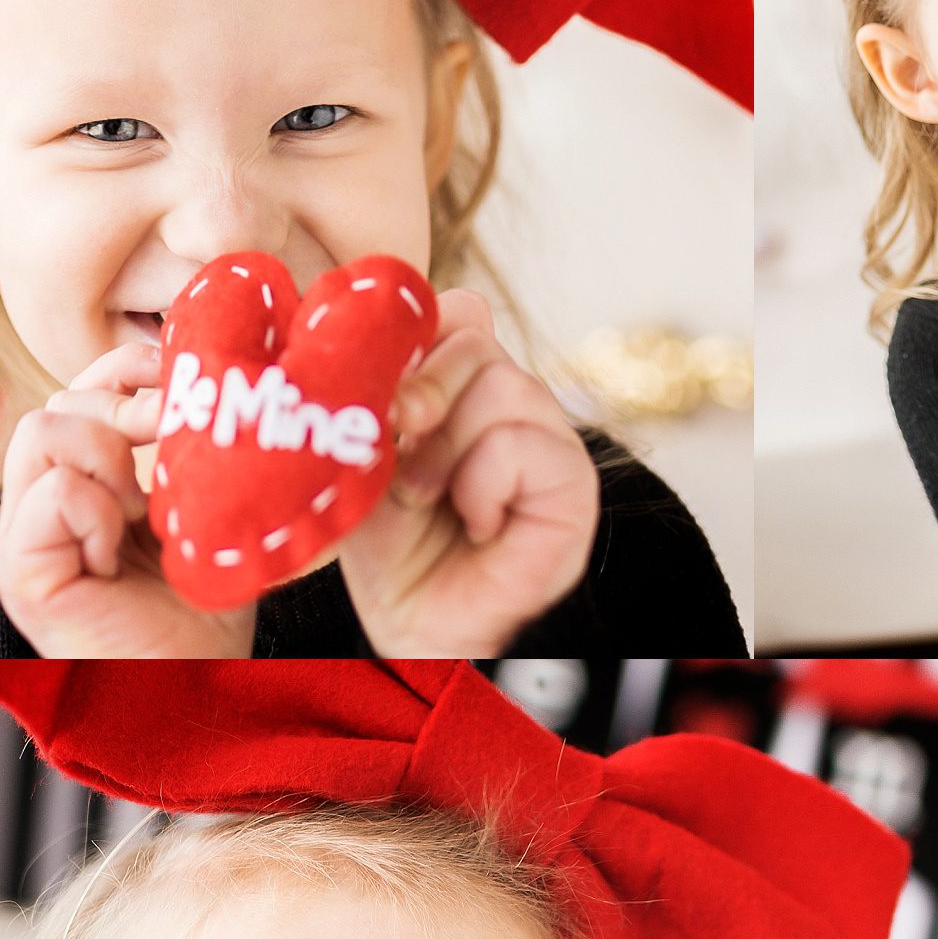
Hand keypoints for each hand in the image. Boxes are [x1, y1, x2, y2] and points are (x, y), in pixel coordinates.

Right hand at [0, 344, 253, 656]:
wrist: (204, 692)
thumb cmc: (210, 610)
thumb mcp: (202, 509)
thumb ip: (184, 450)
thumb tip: (200, 373)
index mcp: (87, 484)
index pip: (81, 387)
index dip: (125, 369)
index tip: (177, 383)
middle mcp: (45, 505)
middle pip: (58, 402)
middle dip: (125, 413)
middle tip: (169, 463)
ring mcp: (26, 539)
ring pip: (42, 430)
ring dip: (108, 462)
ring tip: (139, 519)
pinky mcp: (22, 572)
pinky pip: (54, 491)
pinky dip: (98, 512)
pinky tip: (118, 559)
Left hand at [336, 292, 600, 656]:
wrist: (418, 626)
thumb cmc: (391, 546)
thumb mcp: (365, 455)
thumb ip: (374, 396)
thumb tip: (375, 344)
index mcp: (463, 384)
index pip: (456, 312)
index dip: (415, 339)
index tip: (381, 394)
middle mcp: (511, 399)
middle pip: (474, 336)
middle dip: (423, 386)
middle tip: (399, 435)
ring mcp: (548, 436)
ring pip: (501, 384)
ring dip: (446, 451)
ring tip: (432, 500)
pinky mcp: (573, 481)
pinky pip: (518, 443)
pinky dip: (481, 486)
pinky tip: (478, 524)